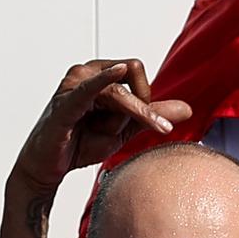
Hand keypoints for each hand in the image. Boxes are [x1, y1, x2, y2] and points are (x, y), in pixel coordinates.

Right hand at [11, 59, 192, 194]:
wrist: (50, 166)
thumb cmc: (81, 142)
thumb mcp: (125, 129)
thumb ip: (154, 116)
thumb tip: (188, 109)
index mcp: (101, 73)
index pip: (137, 72)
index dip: (144, 99)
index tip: (136, 120)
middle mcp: (86, 72)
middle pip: (130, 78)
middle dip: (134, 111)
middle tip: (117, 132)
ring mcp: (73, 85)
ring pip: (117, 95)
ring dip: (115, 124)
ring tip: (100, 136)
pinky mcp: (64, 104)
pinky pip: (89, 89)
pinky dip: (105, 81)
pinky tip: (119, 71)